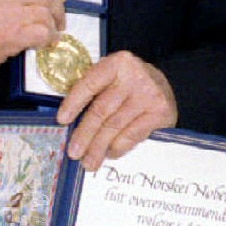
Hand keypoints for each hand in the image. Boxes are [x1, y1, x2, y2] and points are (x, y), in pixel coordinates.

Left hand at [56, 51, 177, 169]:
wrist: (163, 85)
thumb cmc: (128, 83)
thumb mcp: (112, 77)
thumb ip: (93, 91)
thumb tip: (69, 122)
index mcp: (117, 63)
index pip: (90, 84)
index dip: (74, 103)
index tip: (62, 120)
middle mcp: (134, 77)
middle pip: (102, 110)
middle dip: (85, 134)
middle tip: (73, 153)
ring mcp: (149, 95)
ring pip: (115, 126)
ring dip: (98, 147)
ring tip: (88, 162)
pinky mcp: (160, 113)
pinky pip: (132, 136)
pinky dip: (118, 148)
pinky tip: (109, 154)